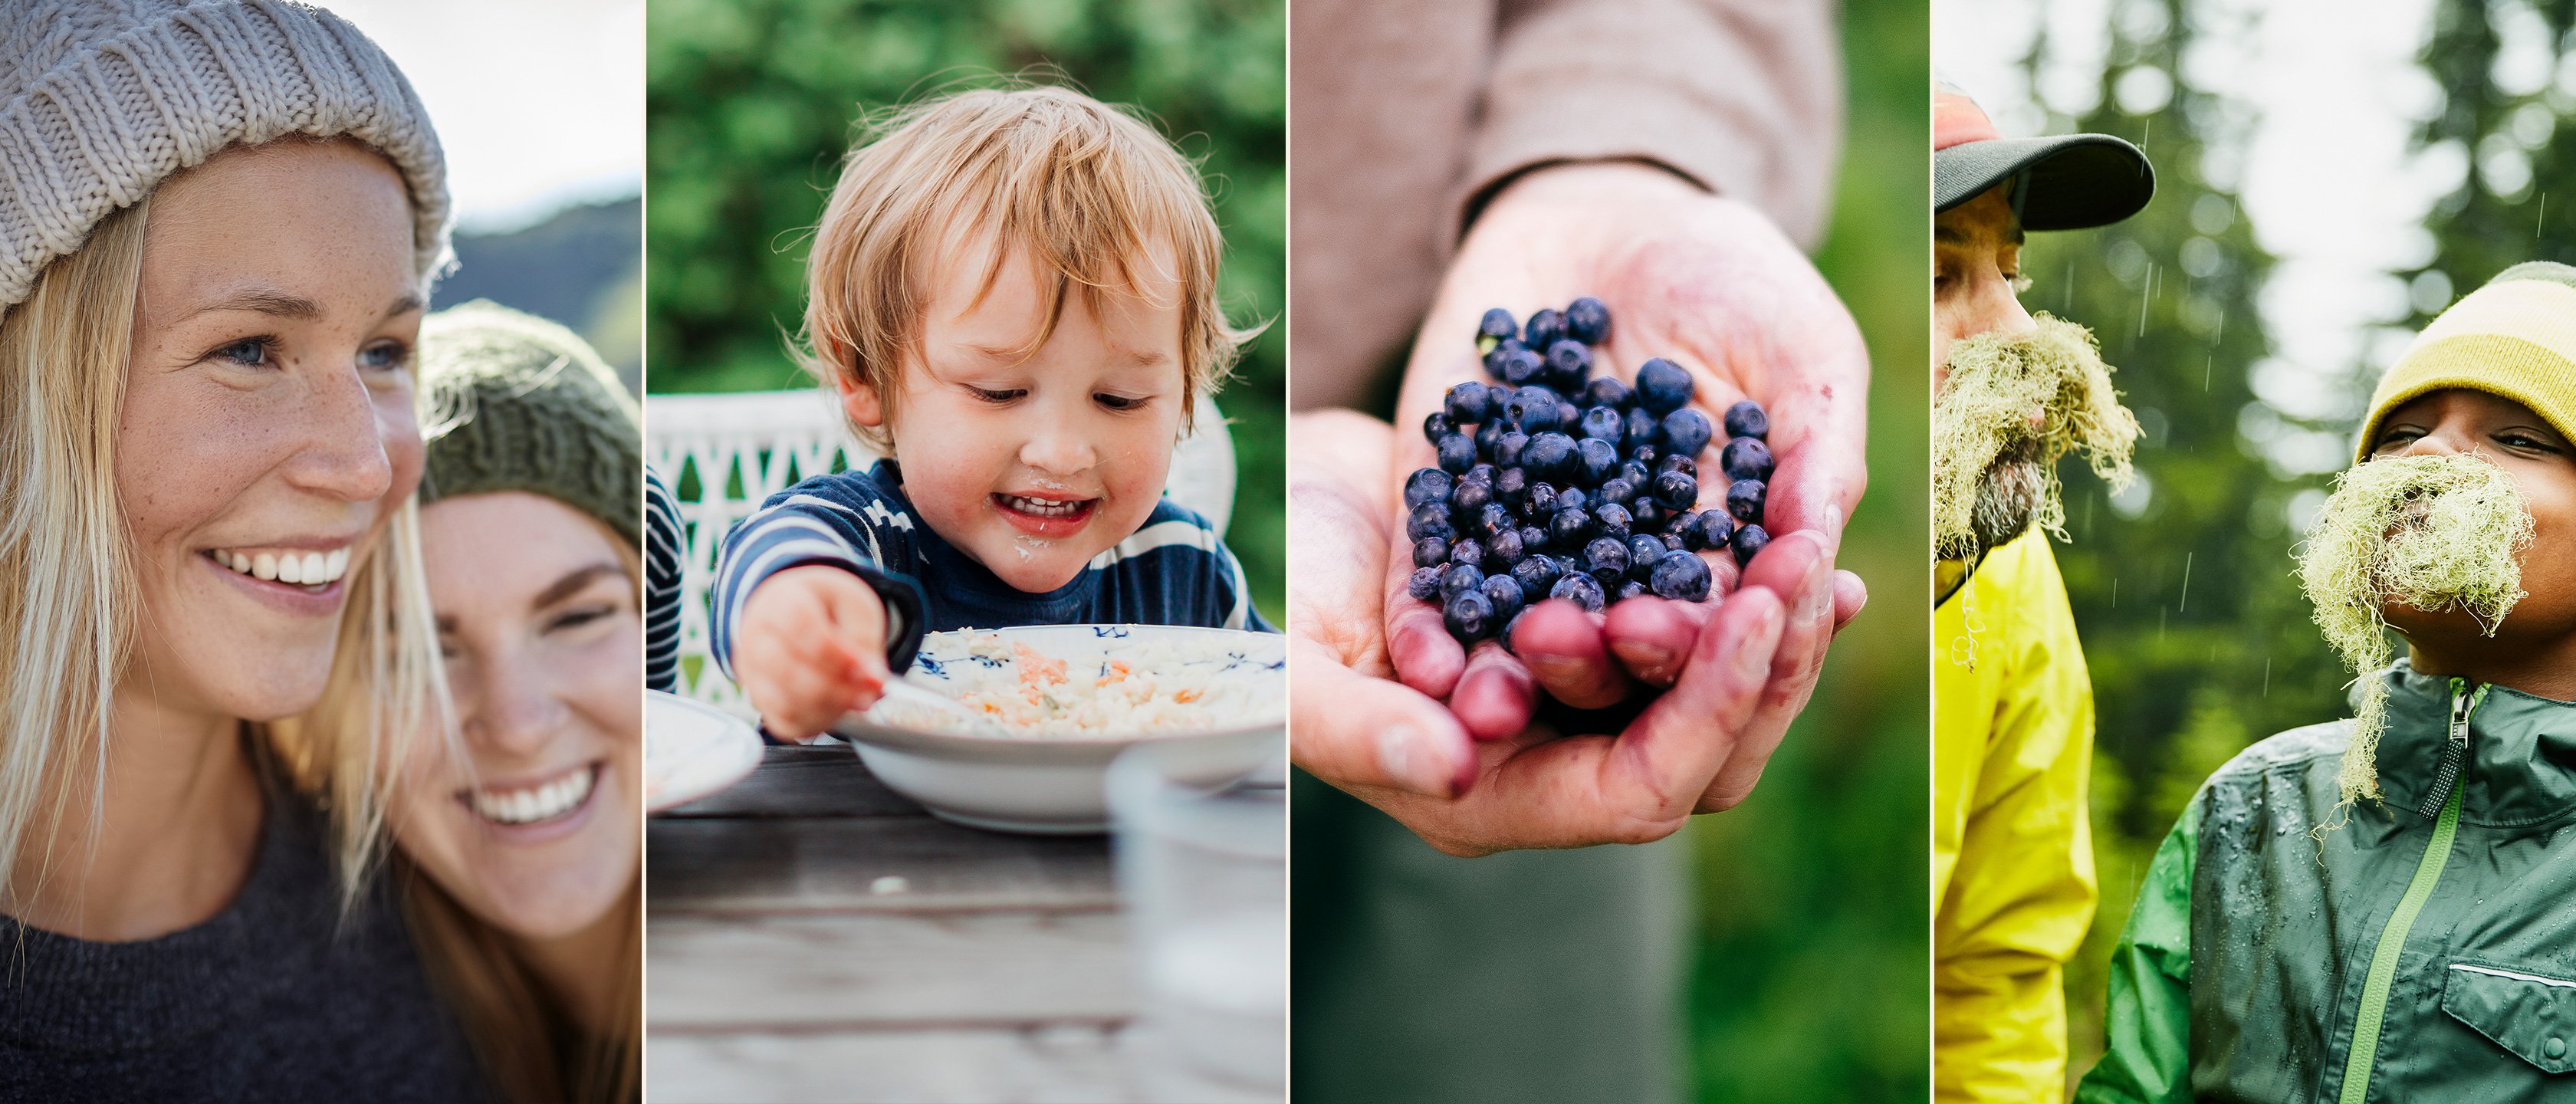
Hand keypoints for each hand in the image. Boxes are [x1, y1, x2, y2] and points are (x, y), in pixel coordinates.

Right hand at [734, 565, 891, 741]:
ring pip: (784, 702)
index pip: (800, 627)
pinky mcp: (759, 698)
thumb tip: (872, 679)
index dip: (838, 655)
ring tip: (860, 699)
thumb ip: (864, 638)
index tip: (871, 670)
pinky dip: (816, 723)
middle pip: (786, 670)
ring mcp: (751, 671)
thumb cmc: (828, 608)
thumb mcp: (855, 607)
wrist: (799, 610)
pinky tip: (839, 708)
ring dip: (829, 708)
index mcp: (780, 600)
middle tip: (871, 690)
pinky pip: (783, 723)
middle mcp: (755, 636)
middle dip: (836, 688)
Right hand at [1292, 410, 1800, 855]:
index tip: (1749, 612)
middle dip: (1766, 664)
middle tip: (1808, 566)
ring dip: (1774, 625)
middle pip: (1707, 753)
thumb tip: (1455, 768)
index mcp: (1493, 797)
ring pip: (1716, 692)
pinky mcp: (1602, 629)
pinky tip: (1796, 524)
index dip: (1708, 710)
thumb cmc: (1279, 599)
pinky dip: (1749, 582)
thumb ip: (1363, 730)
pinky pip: (1701, 624)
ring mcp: (1585, 699)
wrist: (1289, 511)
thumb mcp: (1295, 672)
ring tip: (1816, 547)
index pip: (1639, 790)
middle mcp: (1555, 763)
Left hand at [1384, 162, 1868, 769]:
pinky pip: (1432, 582)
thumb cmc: (1733, 283)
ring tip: (1490, 695)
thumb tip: (1818, 552)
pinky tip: (1416, 657)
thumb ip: (1817, 449)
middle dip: (1602, 659)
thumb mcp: (1803, 352)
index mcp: (1719, 559)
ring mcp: (1531, 548)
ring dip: (1506, 671)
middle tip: (1595, 642)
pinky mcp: (1448, 513)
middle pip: (1613, 651)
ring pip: (1518, 636)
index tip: (1704, 634)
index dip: (1710, 638)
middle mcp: (1624, 574)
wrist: (1608, 215)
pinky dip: (1423, 624)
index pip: (1718, 627)